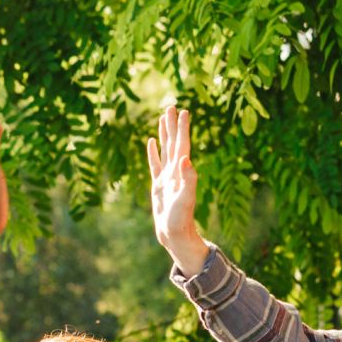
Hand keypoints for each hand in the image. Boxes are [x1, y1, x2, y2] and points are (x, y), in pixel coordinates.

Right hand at [147, 106, 209, 275]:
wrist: (174, 235)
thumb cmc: (181, 220)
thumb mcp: (185, 199)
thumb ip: (188, 179)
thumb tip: (186, 158)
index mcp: (181, 172)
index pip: (182, 145)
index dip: (183, 129)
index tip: (184, 111)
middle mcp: (175, 172)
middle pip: (174, 143)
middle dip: (173, 125)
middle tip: (172, 106)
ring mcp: (166, 178)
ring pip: (165, 150)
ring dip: (164, 134)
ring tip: (163, 118)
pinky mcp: (158, 186)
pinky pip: (155, 164)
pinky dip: (154, 152)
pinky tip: (152, 142)